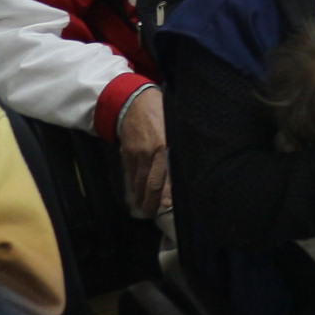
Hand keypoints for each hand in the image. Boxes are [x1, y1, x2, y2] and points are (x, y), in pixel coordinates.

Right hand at [116, 85, 169, 215]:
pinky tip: (138, 193)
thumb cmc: (162, 112)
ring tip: (146, 208)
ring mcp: (137, 154)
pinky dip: (134, 185)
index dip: (166, 194)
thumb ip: (179, 146)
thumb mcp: (176, 127)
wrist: (134, 102)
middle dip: (152, 202)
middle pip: (151, 183)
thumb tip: (188, 166)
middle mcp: (151, 152)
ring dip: (142, 197)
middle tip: (154, 213)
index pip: (166, 176)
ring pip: (139, 181)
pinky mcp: (126, 153)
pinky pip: (131, 174)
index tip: (169, 206)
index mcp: (166, 145)